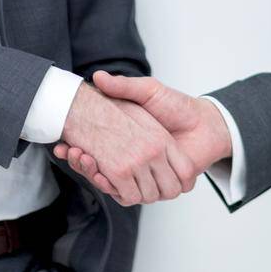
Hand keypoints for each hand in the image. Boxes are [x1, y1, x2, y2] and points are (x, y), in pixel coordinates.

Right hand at [55, 71, 231, 200]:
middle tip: (67, 149)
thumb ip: (124, 86)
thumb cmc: (177, 105)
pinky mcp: (152, 183)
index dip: (80, 151)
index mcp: (130, 139)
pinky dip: (109, 186)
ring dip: (89, 172)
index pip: (96, 151)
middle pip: (97, 169)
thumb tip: (98, 77)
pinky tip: (95, 169)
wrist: (204, 123)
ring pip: (107, 182)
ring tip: (76, 154)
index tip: (66, 143)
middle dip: (80, 162)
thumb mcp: (148, 90)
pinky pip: (125, 194)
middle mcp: (135, 158)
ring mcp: (143, 172)